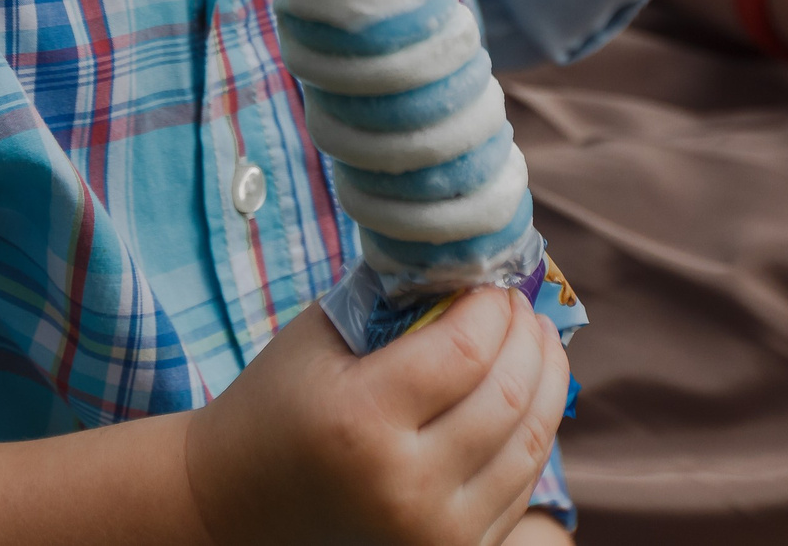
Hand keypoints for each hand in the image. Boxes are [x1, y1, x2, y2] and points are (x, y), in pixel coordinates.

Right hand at [184, 286, 569, 545]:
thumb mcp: (322, 336)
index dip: (492, 306)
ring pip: (529, 445)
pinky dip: (531, 431)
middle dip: (527, 335)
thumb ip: (396, 300)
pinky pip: (519, 486)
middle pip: (508, 396)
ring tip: (537, 339)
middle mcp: (406, 487)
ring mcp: (435, 534)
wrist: (241, 503)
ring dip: (546, 380)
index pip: (466, 351)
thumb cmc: (277, 405)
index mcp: (363, 422)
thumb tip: (474, 268)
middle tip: (519, 302)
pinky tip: (524, 393)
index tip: (491, 280)